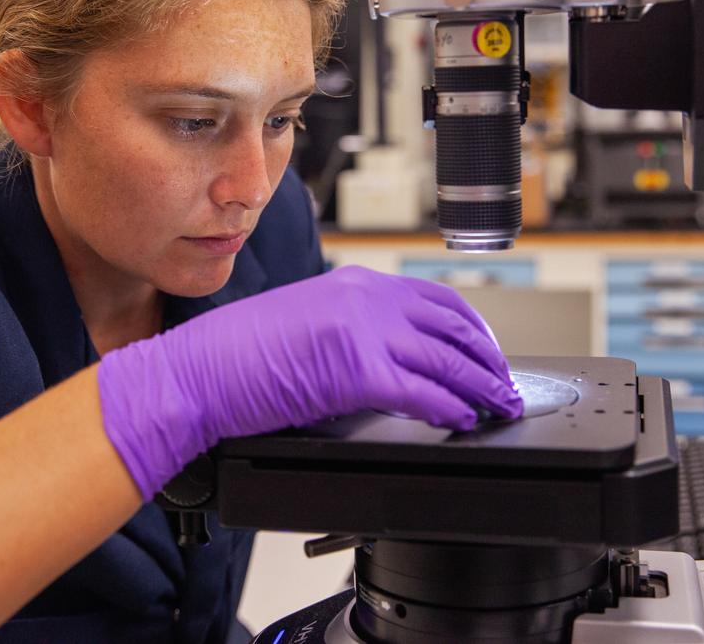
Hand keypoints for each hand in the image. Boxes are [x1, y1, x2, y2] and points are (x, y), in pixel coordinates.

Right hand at [96, 265, 522, 496]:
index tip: (487, 351)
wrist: (198, 371)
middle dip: (487, 359)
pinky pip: (424, 391)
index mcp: (355, 284)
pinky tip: (462, 420)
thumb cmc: (238, 354)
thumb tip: (394, 359)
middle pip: (452, 326)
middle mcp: (366, 298)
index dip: (473, 328)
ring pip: (447, 359)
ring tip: (497, 406)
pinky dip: (451, 408)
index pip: (436, 299)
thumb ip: (353, 329)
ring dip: (480, 386)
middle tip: (504, 384)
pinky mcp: (357, 370)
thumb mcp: (307, 323)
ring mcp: (363, 330)